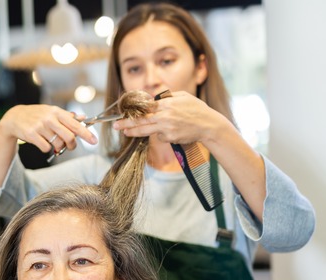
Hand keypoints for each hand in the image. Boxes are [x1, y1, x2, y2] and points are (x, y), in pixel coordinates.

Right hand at [0, 104, 97, 154]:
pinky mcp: (31, 135)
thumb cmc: (36, 115)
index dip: (86, 133)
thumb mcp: (52, 112)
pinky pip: (46, 148)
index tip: (94, 141)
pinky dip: (47, 148)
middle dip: (72, 144)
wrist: (15, 117)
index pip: (75, 124)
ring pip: (57, 143)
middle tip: (70, 146)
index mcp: (57, 112)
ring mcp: (40, 126)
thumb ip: (67, 116)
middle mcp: (49, 118)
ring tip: (54, 143)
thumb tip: (83, 117)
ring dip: (58, 147)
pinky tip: (42, 142)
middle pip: (69, 136)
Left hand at [112, 91, 227, 145]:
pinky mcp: (170, 137)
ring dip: (134, 132)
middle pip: (141, 120)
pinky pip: (160, 136)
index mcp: (167, 103)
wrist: (209, 125)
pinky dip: (161, 134)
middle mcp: (165, 116)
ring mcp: (167, 128)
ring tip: (125, 132)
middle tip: (116, 126)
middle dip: (127, 123)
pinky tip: (170, 131)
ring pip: (146, 131)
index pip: (145, 107)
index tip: (123, 112)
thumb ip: (166, 97)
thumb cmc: (196, 109)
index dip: (133, 111)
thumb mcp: (182, 96)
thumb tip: (151, 99)